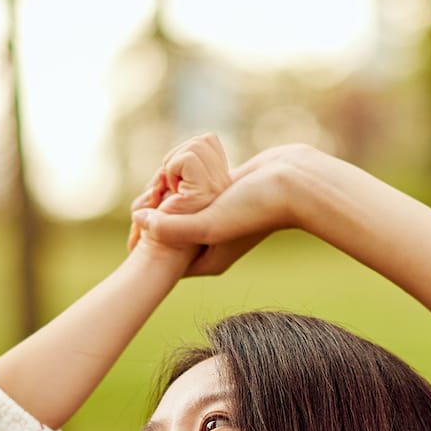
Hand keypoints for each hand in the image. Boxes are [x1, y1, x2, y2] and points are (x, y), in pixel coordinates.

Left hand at [131, 144, 322, 278]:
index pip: (164, 260)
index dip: (145, 241)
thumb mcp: (207, 224)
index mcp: (206, 261)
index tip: (138, 219)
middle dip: (154, 211)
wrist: (293, 182)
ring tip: (166, 179)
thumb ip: (170, 228)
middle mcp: (210, 243)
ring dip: (167, 190)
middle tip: (150, 193)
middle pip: (168, 231)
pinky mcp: (221, 194)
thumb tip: (138, 220)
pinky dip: (182, 178)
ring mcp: (216, 217)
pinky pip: (190, 188)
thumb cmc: (255, 209)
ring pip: (177, 206)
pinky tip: (182, 169)